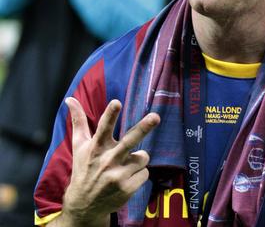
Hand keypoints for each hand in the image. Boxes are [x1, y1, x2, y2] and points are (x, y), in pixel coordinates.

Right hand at [57, 97, 159, 226]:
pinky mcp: (127, 188)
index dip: (110, 115)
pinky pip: (145, 173)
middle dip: (144, 128)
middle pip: (130, 140)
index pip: (103, 128)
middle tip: (156, 116)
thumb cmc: (84, 169)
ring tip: (123, 167)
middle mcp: (107, 159)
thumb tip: (70, 99)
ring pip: (143, 156)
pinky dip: (139, 175)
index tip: (116, 102)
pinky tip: (126, 180)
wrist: (84, 204)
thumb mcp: (79, 146)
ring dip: (137, 160)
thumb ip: (78, 122)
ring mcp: (117, 175)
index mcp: (96, 147)